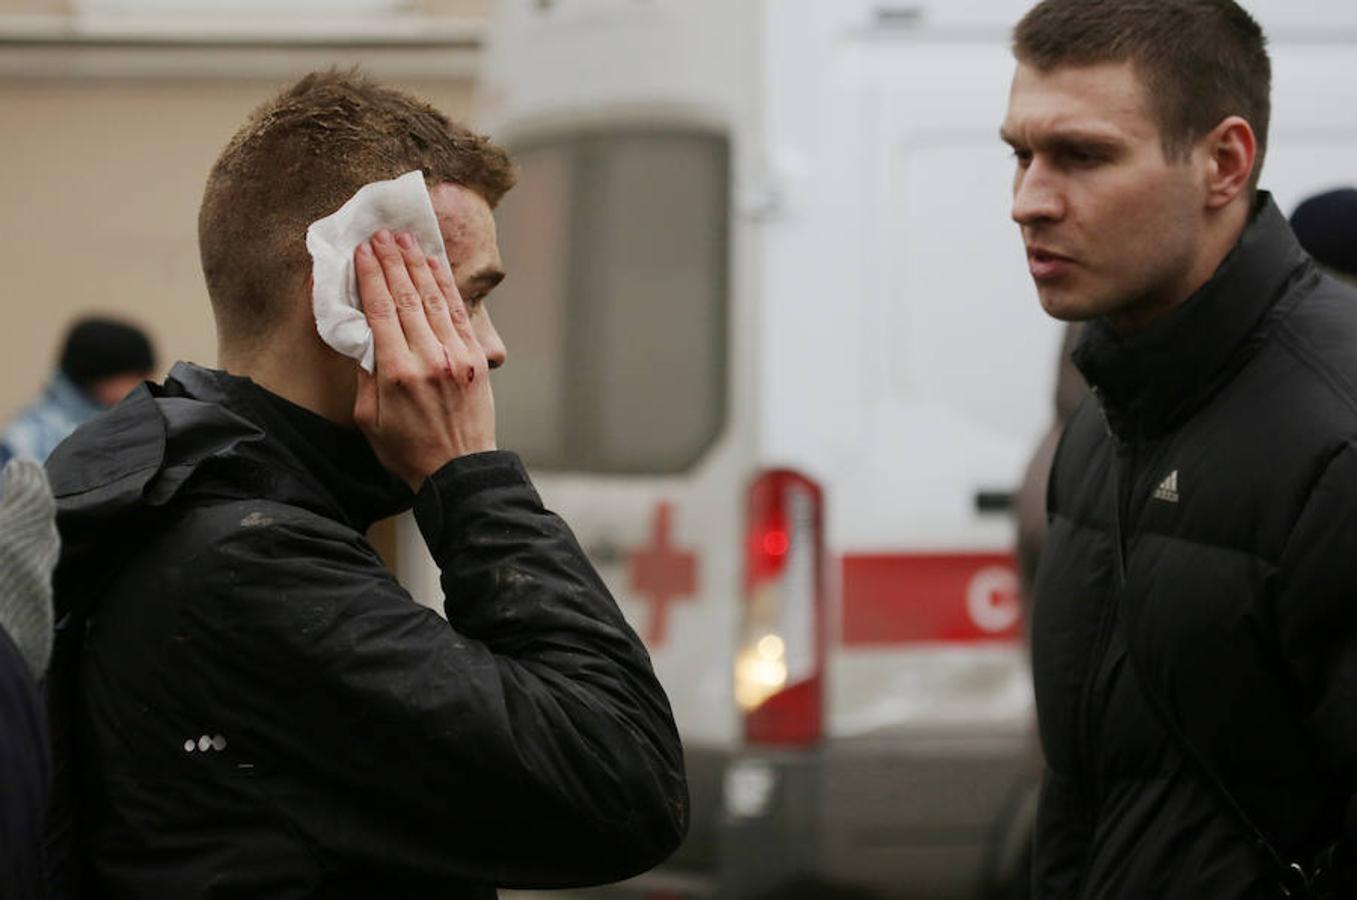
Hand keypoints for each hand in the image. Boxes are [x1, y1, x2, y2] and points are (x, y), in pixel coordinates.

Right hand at [353, 229, 494, 489]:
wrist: (458, 471)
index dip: (370, 276)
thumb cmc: (407, 450)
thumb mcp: (369, 418)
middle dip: (392, 261)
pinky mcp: (475, 358)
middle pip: (406, 296)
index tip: (361, 251)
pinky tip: (435, 266)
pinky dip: (445, 286)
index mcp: (397, 373)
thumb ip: (364, 374)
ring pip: (433, 298)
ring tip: (405, 239)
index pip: (380, 310)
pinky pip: (458, 313)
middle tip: (381, 234)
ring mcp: (456, 356)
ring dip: (418, 265)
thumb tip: (360, 334)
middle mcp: (429, 358)